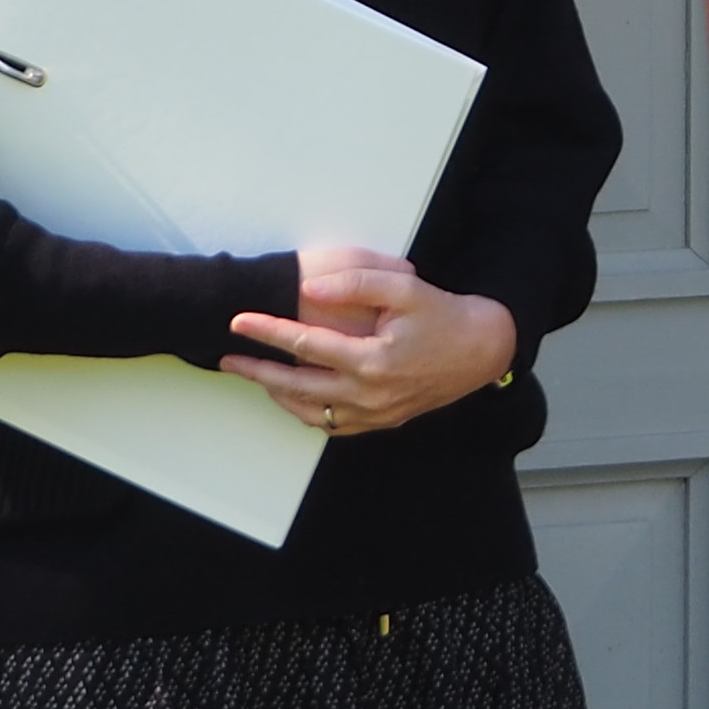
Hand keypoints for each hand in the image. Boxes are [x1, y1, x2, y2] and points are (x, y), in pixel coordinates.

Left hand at [223, 244, 518, 438]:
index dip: (268, 331)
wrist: (480, 351)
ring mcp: (375, 414)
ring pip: (310, 411)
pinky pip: (332, 424)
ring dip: (278, 394)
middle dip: (257, 371)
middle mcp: (369, 394)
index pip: (305, 345)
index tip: (239, 321)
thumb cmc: (443, 315)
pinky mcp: (381, 422)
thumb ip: (357, 284)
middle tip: (228, 359)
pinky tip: (294, 397)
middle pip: (297, 386)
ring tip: (255, 376)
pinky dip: (306, 412)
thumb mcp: (406, 288)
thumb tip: (310, 291)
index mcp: (372, 360)